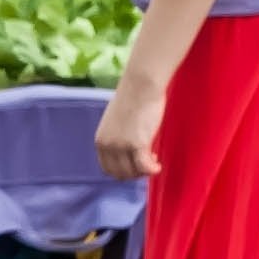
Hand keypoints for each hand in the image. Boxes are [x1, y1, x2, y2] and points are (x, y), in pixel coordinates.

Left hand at [94, 68, 164, 182]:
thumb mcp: (118, 123)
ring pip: (132, 172)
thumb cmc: (133, 100)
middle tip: (147, 160)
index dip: (124, 169)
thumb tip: (127, 153)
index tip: (135, 162)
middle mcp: (107, 145)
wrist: (141, 85)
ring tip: (153, 159)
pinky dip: (152, 170)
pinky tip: (158, 165)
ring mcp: (120, 145)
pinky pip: (144, 168)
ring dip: (144, 171)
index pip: (107, 168)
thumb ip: (118, 138)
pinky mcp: (136, 143)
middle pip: (120, 174)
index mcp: (100, 140)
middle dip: (135, 172)